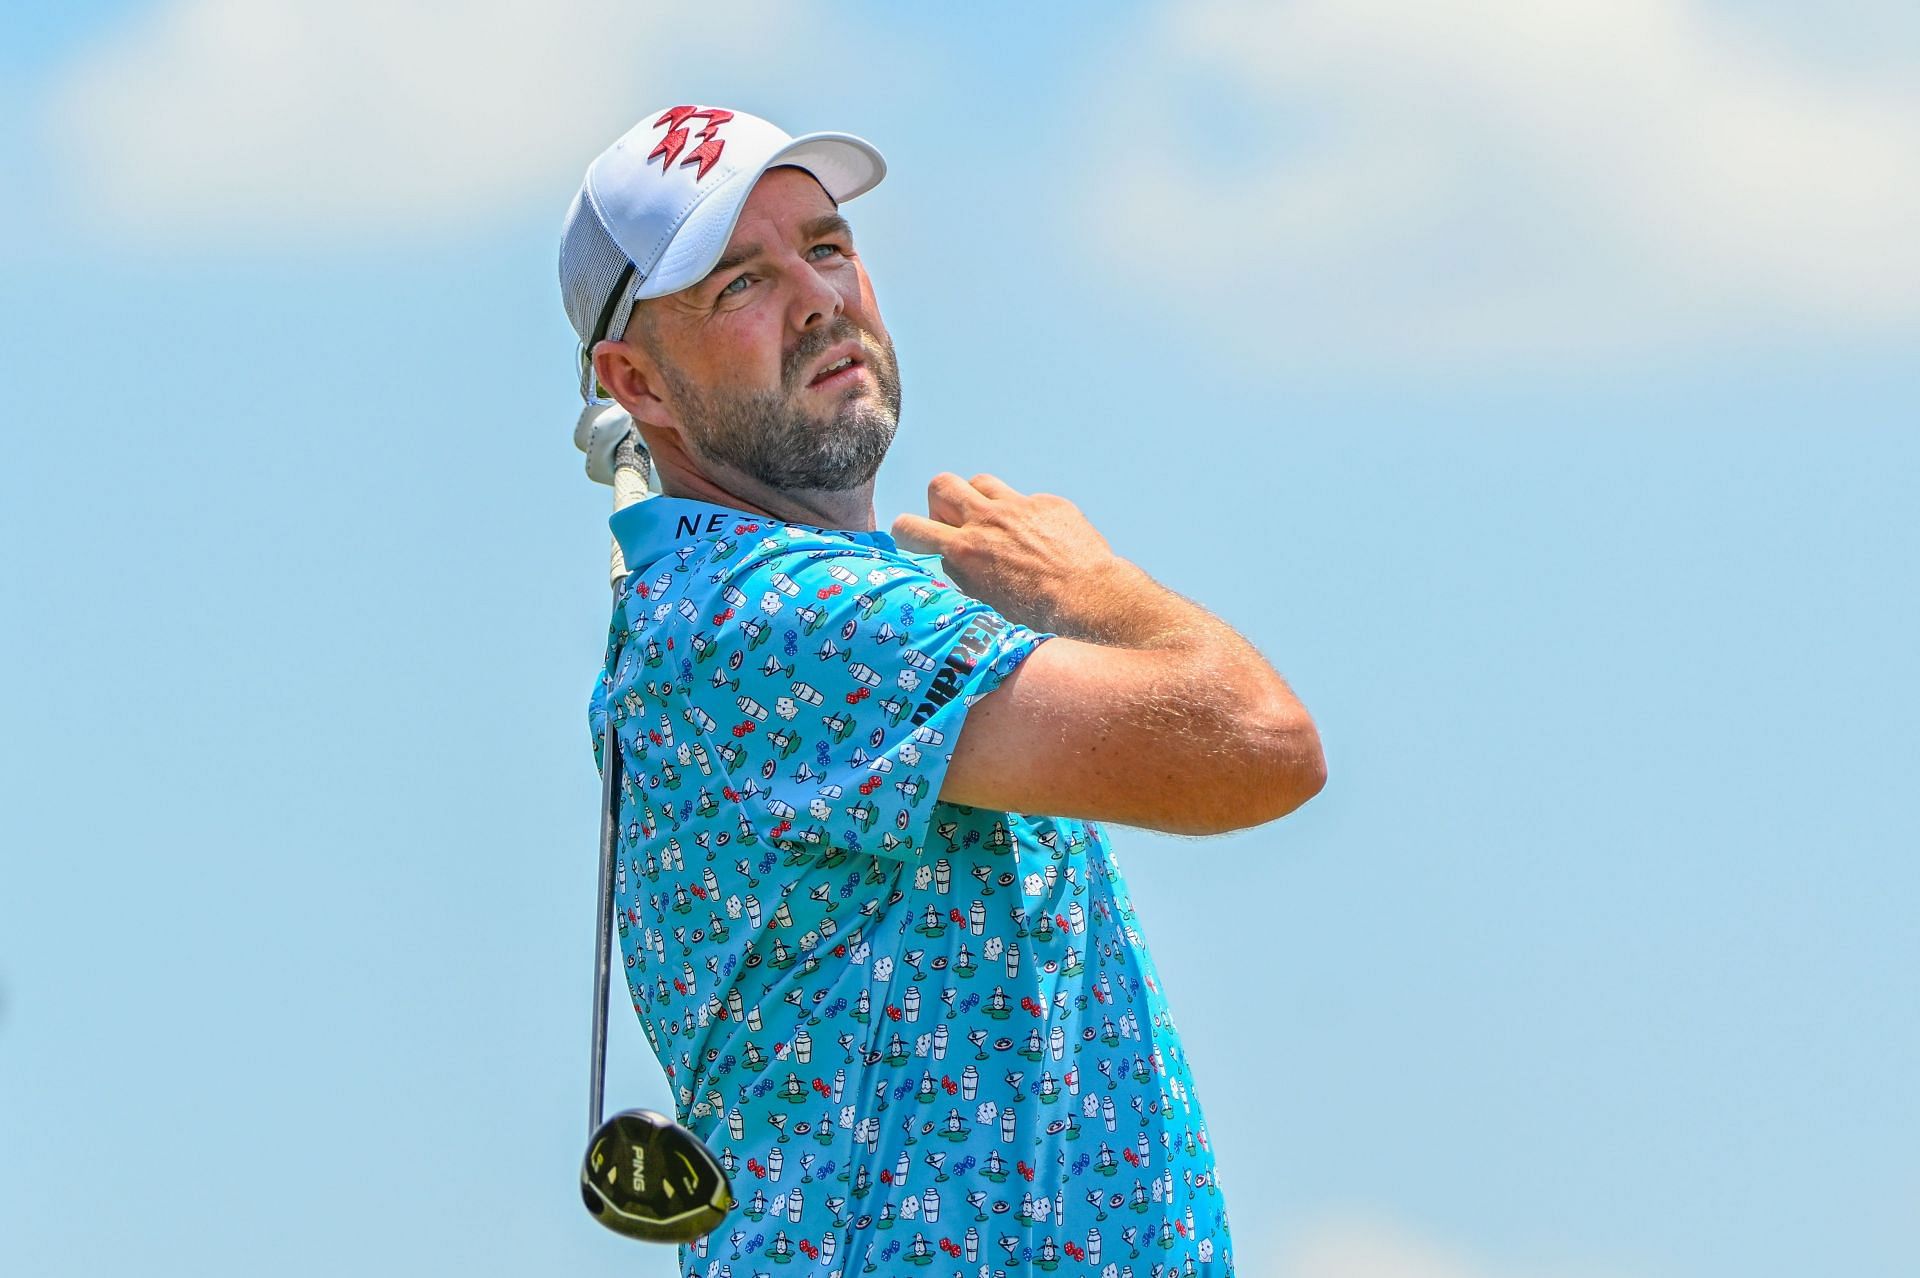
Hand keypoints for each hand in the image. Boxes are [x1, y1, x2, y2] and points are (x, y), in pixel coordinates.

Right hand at [891, 473, 1122, 629]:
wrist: (1089, 599)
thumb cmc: (1037, 614)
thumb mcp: (983, 604)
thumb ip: (961, 576)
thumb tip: (950, 563)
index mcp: (964, 550)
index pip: (909, 526)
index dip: (906, 533)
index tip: (915, 541)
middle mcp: (987, 521)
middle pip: (941, 485)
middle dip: (941, 503)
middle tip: (954, 525)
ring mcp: (1018, 507)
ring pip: (980, 482)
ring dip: (979, 501)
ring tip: (993, 526)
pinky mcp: (1048, 503)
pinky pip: (1023, 499)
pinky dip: (1023, 516)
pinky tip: (1038, 541)